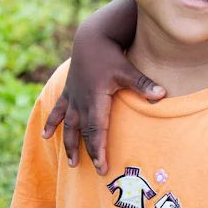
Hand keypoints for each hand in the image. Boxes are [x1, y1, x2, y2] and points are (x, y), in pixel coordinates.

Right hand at [41, 29, 164, 174]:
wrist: (92, 37)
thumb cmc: (111, 54)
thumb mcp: (128, 69)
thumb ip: (144, 84)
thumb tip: (163, 94)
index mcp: (95, 100)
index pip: (97, 131)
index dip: (99, 150)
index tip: (102, 167)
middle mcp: (81, 102)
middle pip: (84, 133)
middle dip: (89, 152)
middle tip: (96, 170)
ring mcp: (73, 97)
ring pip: (69, 126)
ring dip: (69, 144)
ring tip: (71, 162)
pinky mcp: (69, 90)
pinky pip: (58, 110)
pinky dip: (52, 123)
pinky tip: (45, 135)